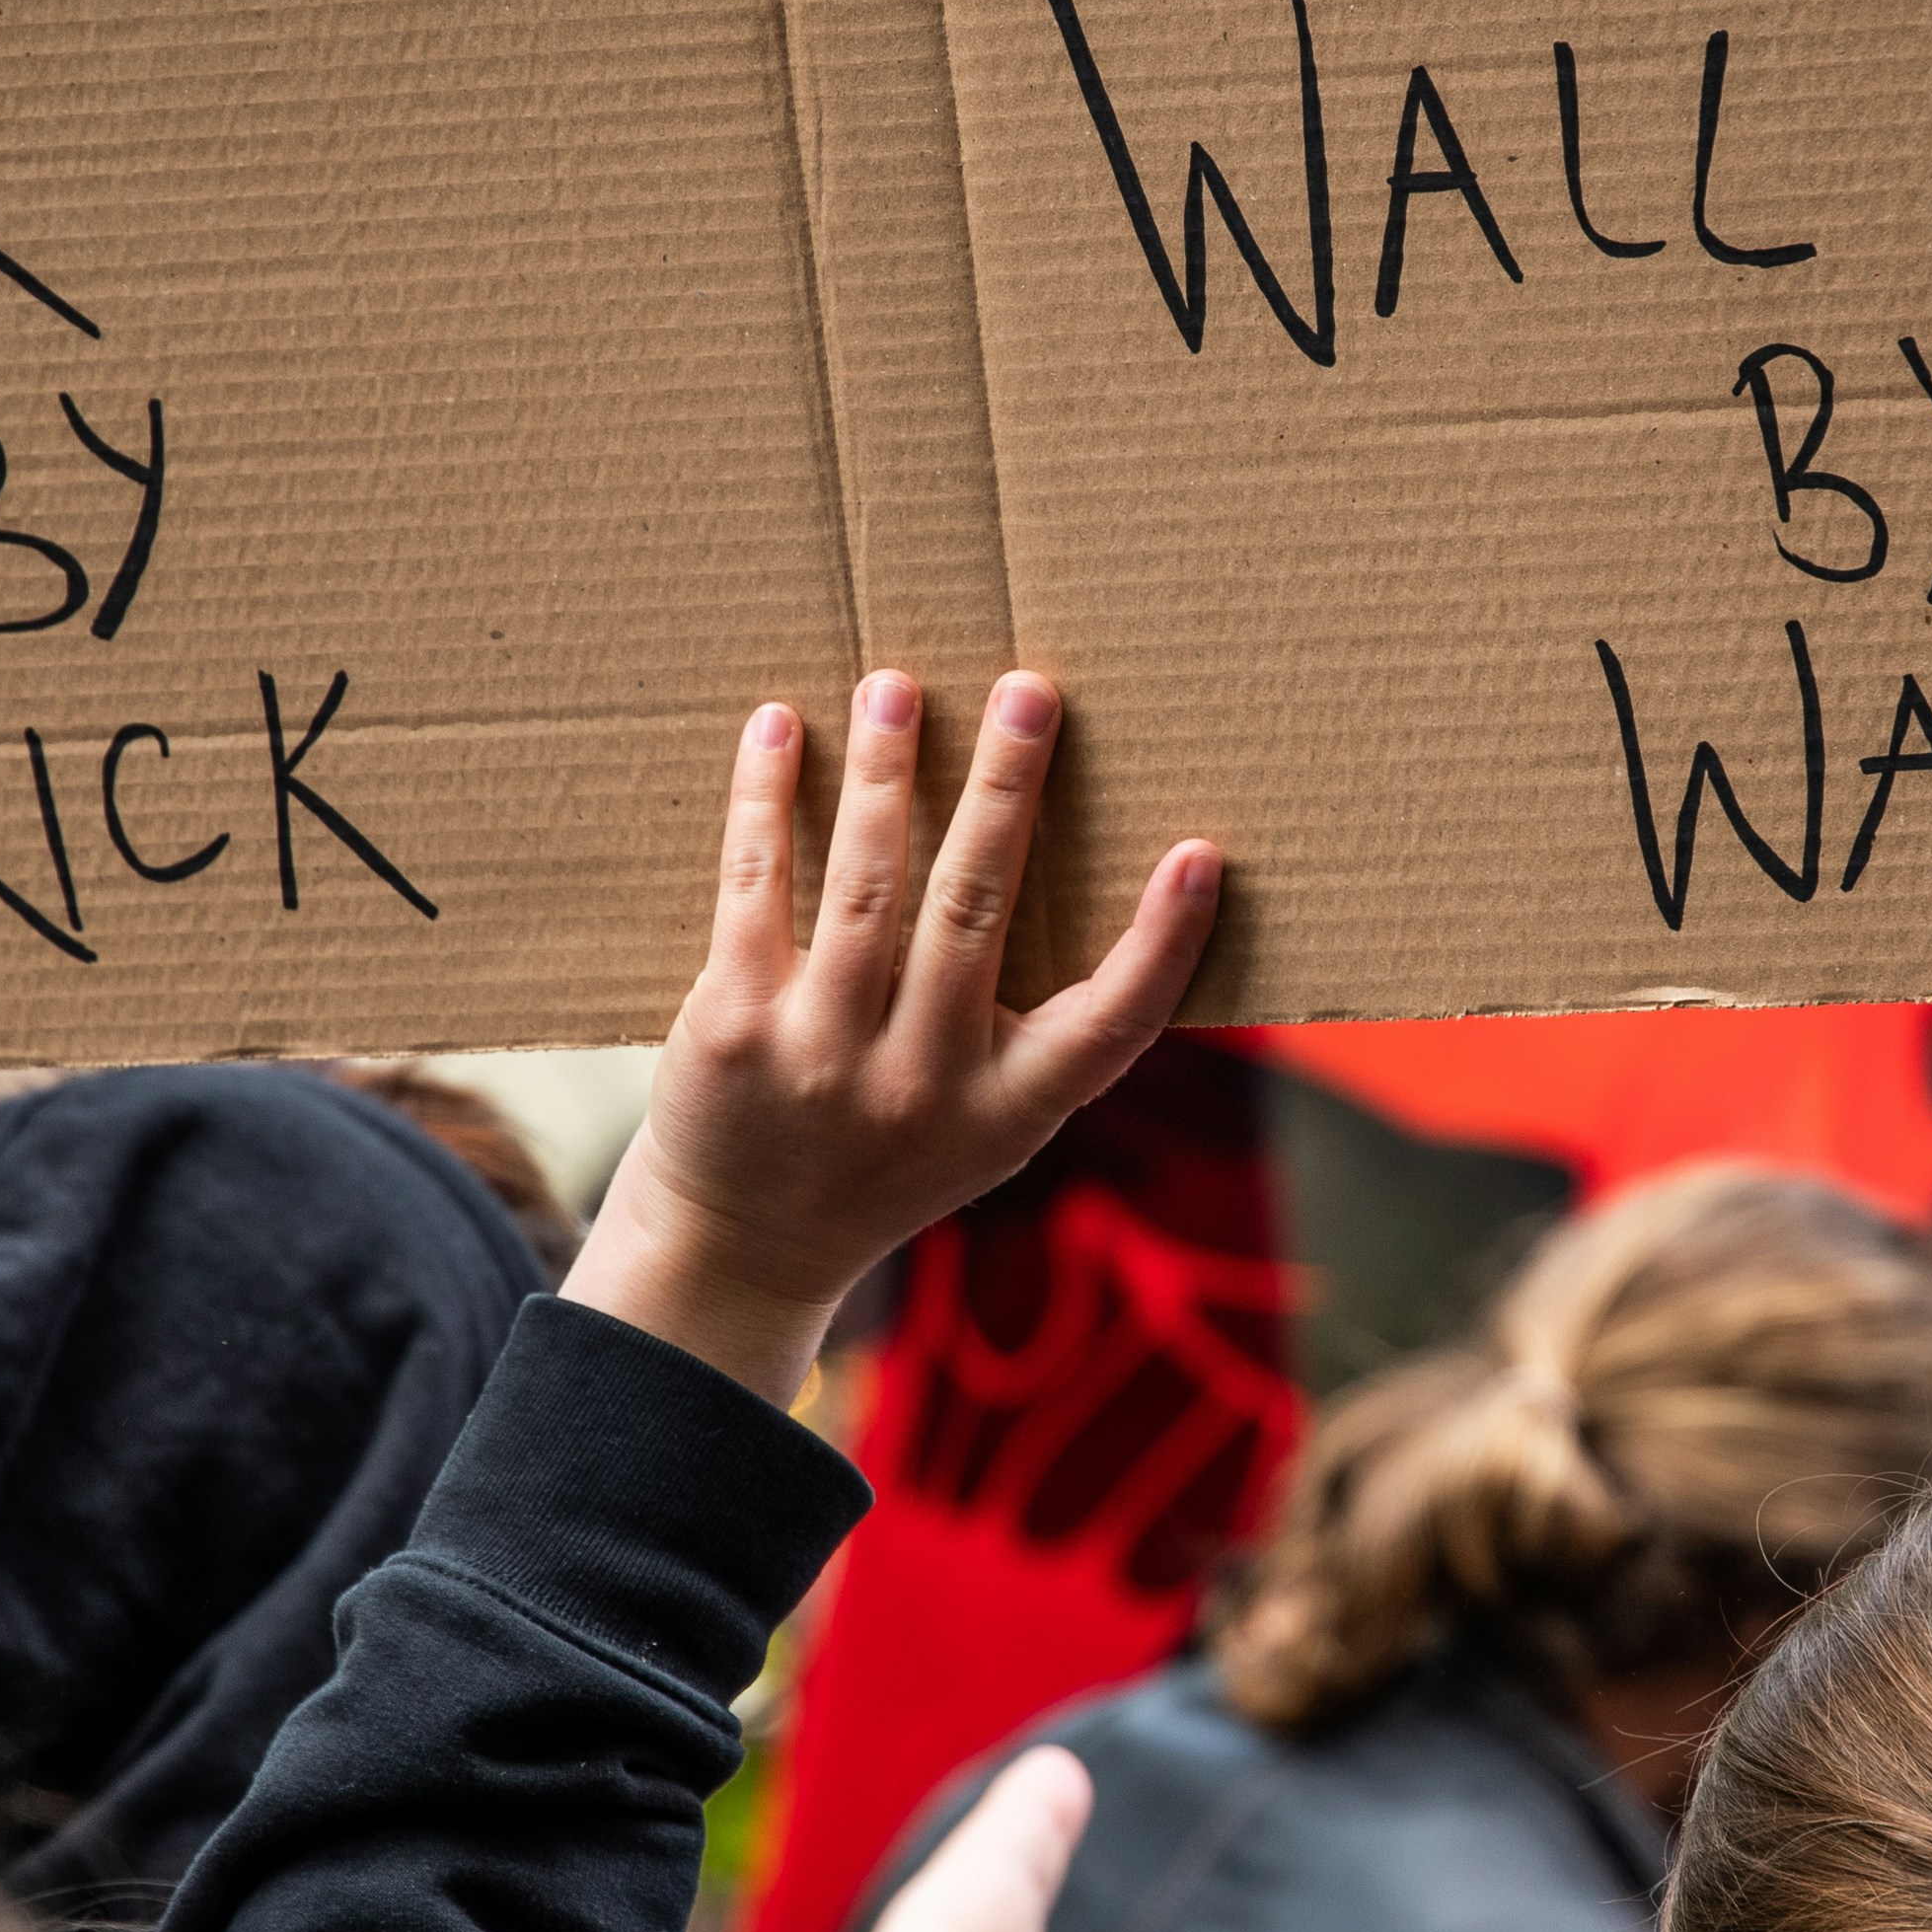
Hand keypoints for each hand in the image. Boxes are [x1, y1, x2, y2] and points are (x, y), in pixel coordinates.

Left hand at [570, 668, 1220, 1399]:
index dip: (1165, 941)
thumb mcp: (988, 1126)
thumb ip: (1041, 1033)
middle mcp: (922, 1086)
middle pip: (976, 914)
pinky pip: (756, 889)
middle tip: (1028, 690)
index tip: (1199, 851)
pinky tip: (779, 731)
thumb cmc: (889, 1155)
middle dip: (1006, 792)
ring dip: (888, 773)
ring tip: (896, 685)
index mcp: (1009, 1109)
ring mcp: (822, 1057)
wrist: (742, 1246)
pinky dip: (768, 802)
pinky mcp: (732, 1028)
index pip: (1112, 1026)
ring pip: (866, 886)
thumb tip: (1133, 891)